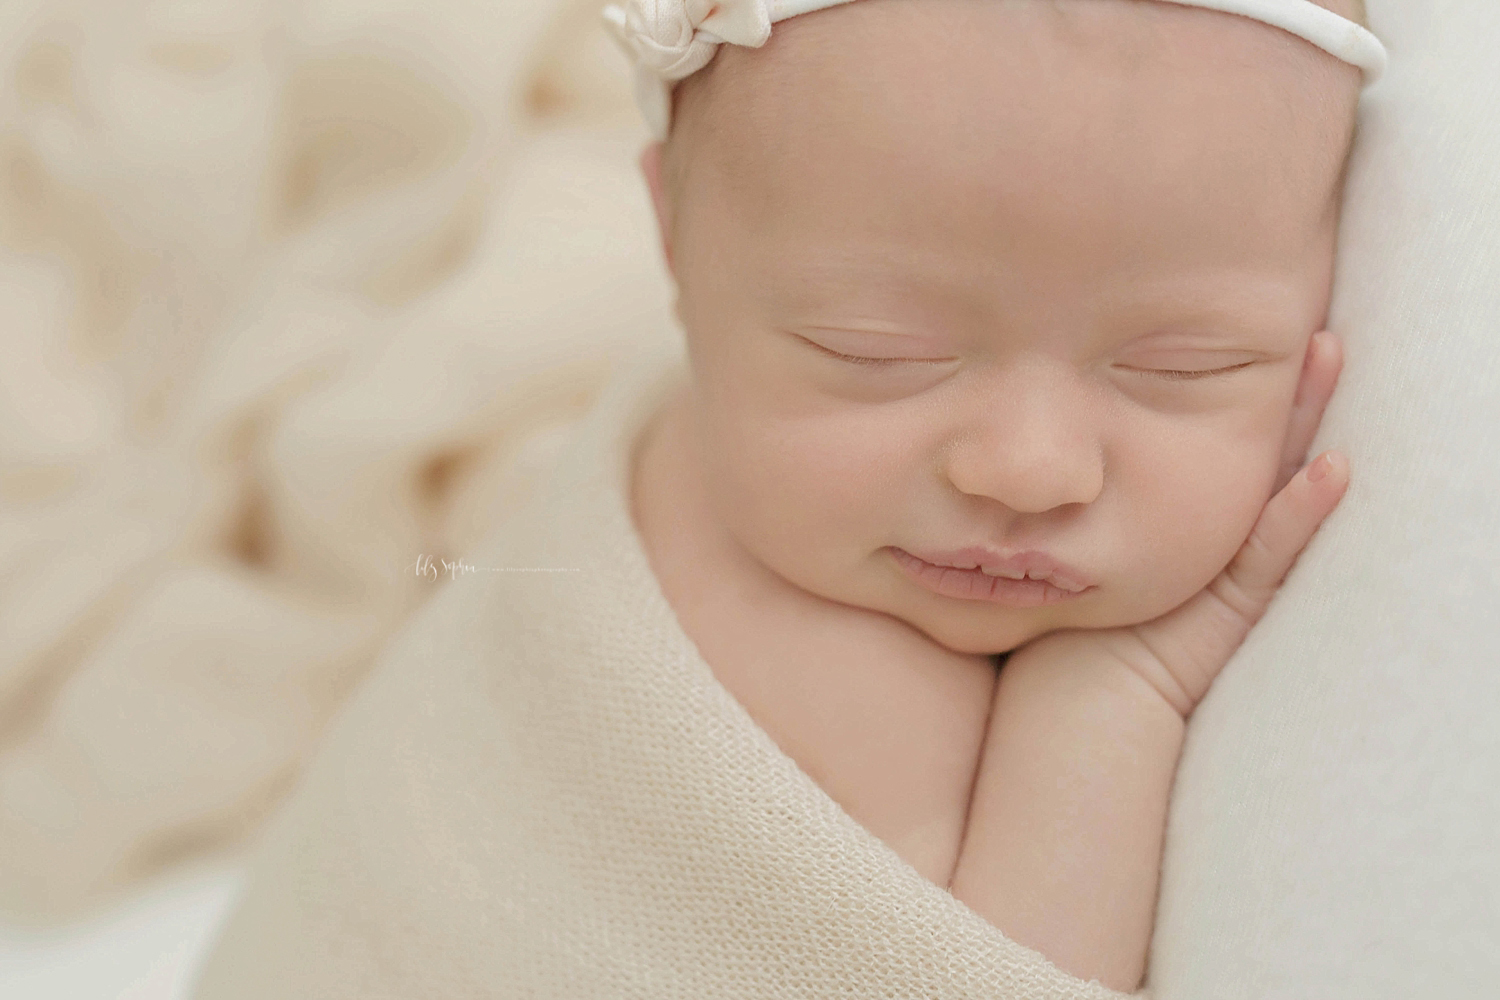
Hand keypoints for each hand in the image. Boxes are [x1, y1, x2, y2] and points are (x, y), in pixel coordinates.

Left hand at [1040, 330, 1350, 717]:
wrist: (1076, 711)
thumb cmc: (1054, 632)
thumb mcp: (1057, 543)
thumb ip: (1053, 497)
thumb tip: (1016, 439)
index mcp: (1174, 518)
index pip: (1215, 441)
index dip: (1237, 390)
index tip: (1249, 330)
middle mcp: (1211, 538)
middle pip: (1257, 450)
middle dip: (1286, 392)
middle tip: (1314, 328)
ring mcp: (1228, 569)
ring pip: (1278, 485)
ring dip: (1308, 425)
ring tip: (1330, 356)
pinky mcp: (1233, 605)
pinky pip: (1270, 551)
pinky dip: (1302, 512)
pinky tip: (1334, 469)